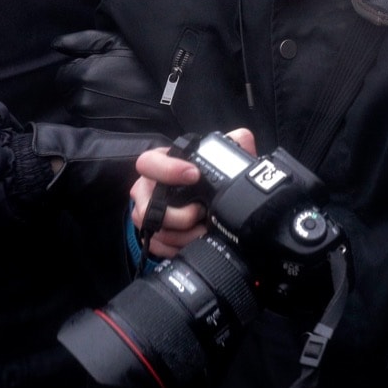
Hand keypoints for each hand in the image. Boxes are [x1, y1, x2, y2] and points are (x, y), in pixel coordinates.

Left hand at [52, 30, 174, 131]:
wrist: (178, 100)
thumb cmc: (149, 68)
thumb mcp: (118, 43)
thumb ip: (83, 41)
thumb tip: (56, 44)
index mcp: (83, 75)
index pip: (64, 75)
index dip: (81, 69)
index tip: (101, 69)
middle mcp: (82, 100)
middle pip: (71, 93)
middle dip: (84, 87)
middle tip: (112, 83)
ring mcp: (93, 121)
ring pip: (81, 110)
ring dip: (92, 103)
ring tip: (119, 97)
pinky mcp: (104, 136)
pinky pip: (94, 125)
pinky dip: (103, 118)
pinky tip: (122, 111)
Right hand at [130, 127, 256, 258]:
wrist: (202, 205)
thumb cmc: (203, 178)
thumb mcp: (219, 159)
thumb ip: (232, 144)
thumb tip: (242, 138)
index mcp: (160, 166)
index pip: (149, 162)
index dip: (168, 169)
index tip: (193, 175)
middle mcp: (147, 190)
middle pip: (146, 205)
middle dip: (177, 215)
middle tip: (200, 213)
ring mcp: (146, 214)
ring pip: (154, 230)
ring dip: (182, 235)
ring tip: (204, 231)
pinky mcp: (151, 235)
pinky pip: (157, 246)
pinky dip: (176, 248)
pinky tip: (194, 242)